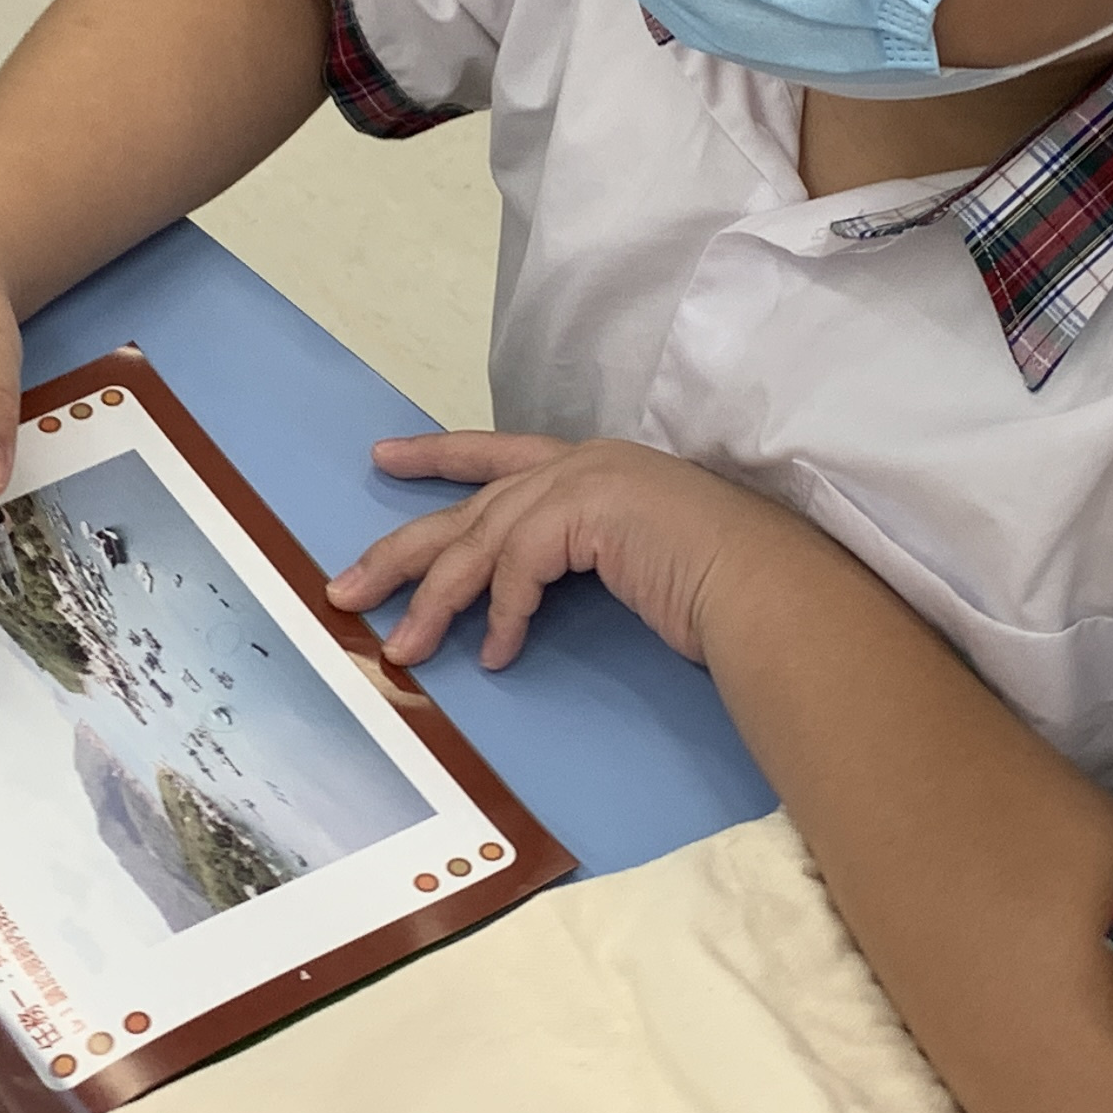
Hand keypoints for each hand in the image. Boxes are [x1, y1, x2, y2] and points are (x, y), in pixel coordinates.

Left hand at [327, 433, 799, 670]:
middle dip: (401, 549)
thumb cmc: (718, 592)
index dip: (438, 456)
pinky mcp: (587, 511)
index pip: (499, 456)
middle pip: (468, 505)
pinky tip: (499, 656)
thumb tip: (514, 609)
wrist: (769, 590)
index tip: (384, 457)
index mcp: (597, 468)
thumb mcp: (629, 567)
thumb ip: (575, 563)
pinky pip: (517, 570)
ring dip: (435, 602)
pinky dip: (503, 617)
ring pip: (479, 541)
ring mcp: (586, 480)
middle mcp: (585, 463)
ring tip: (404, 649)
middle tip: (343, 586)